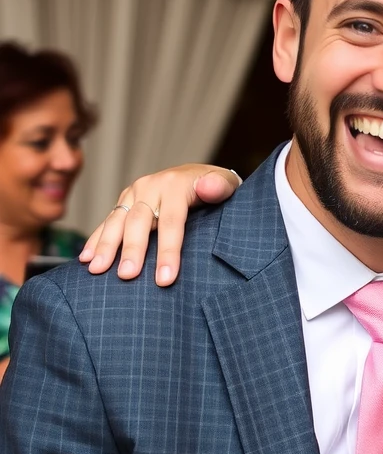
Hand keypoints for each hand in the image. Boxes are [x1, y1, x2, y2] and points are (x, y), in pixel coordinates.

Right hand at [79, 165, 241, 286]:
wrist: (199, 174)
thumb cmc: (216, 188)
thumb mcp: (226, 183)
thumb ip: (220, 186)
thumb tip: (209, 187)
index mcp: (176, 184)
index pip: (172, 221)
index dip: (168, 251)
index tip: (165, 279)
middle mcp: (151, 186)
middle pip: (140, 221)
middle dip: (133, 250)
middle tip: (127, 276)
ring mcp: (135, 193)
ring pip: (118, 220)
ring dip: (106, 246)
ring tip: (97, 270)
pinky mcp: (125, 200)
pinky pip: (108, 221)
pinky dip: (96, 239)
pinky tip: (86, 259)